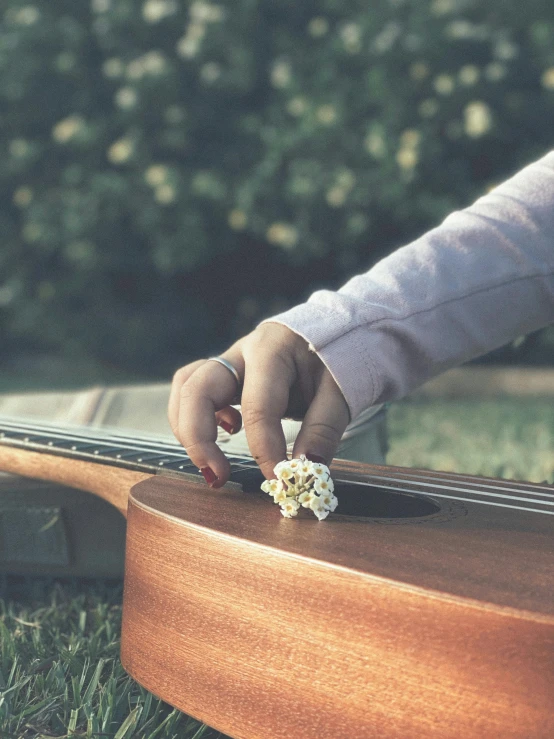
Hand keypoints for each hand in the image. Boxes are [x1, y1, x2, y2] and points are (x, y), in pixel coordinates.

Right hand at [168, 323, 349, 486]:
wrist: (340, 332)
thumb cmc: (339, 359)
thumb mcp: (341, 392)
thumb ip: (323, 430)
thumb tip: (305, 469)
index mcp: (272, 350)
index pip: (257, 406)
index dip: (264, 448)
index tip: (278, 479)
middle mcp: (242, 351)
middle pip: (196, 389)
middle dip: (199, 437)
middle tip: (218, 475)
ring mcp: (230, 360)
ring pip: (185, 387)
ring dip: (188, 427)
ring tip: (212, 462)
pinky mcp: (228, 373)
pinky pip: (194, 390)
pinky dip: (197, 416)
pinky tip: (230, 430)